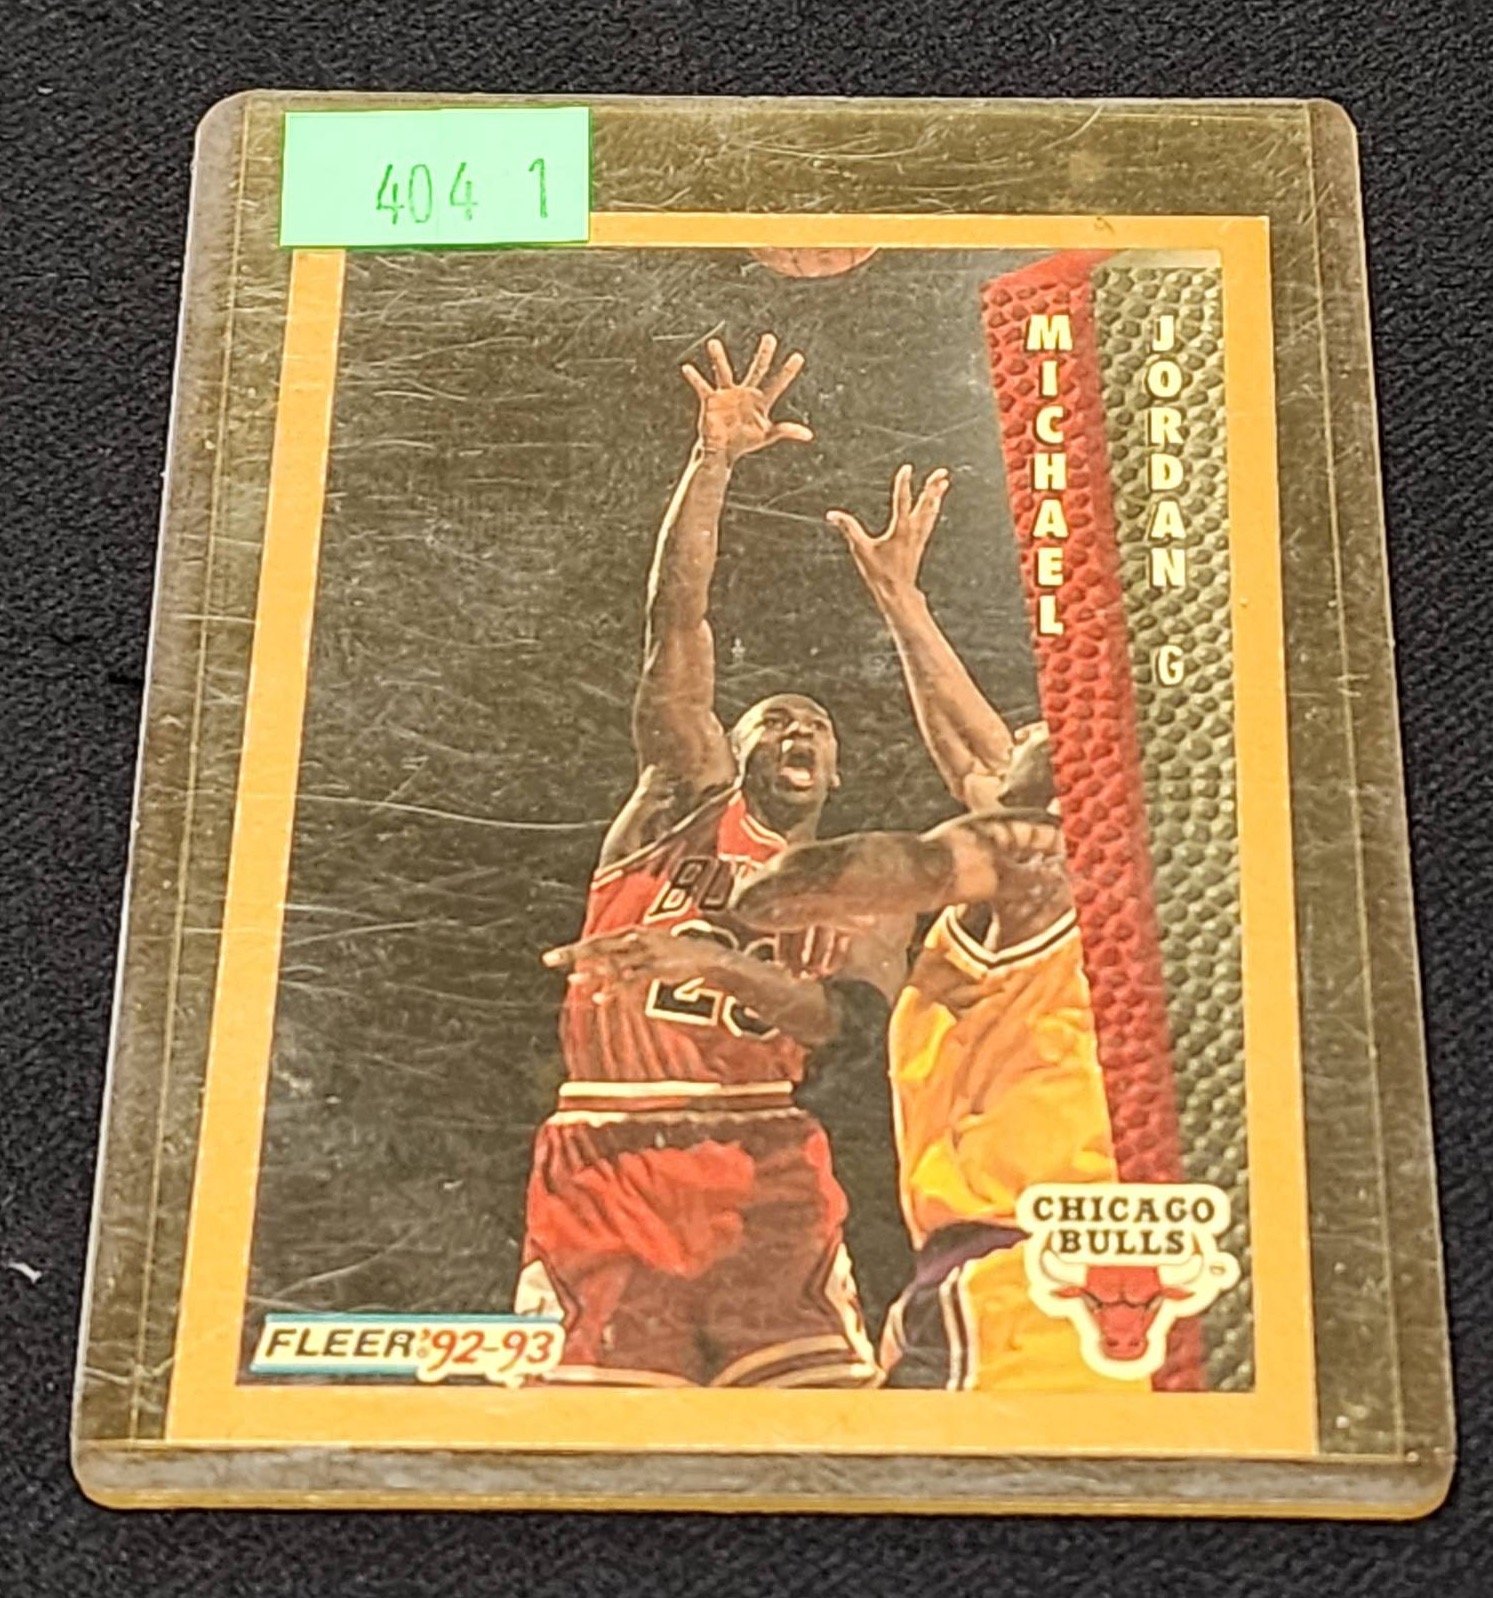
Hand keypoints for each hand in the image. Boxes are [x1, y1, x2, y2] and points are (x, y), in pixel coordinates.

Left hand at [542, 925, 722, 985]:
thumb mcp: (655, 951)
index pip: (599, 939)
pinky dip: (614, 989)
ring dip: (592, 972)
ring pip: (613, 962)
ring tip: (573, 980)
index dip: (576, 947)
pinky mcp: (659, 969)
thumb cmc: (682, 958)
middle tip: (548, 959)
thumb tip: (608, 976)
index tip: (554, 956)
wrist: (714, 960)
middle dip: (573, 952)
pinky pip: (631, 980)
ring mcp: (648, 954)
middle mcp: (639, 940)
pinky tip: (599, 999)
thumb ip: (631, 959)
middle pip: (599, 945)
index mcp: (636, 933)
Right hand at [681, 334, 812, 462]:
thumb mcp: (767, 435)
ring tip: (713, 343)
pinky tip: (687, 369)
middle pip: (758, 370)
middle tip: (770, 337)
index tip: (798, 356)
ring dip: (718, 358)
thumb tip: (809, 434)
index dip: (788, 372)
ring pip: (724, 372)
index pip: (777, 383)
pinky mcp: (711, 400)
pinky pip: (702, 386)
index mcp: (761, 401)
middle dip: (764, 354)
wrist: (722, 451)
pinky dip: (695, 378)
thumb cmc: (745, 441)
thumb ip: (786, 431)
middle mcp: (746, 393)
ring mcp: (728, 394)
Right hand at [826, 464, 949, 599]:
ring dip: (937, 496)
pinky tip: (935, 505)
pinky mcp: (920, 542)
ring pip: (932, 512)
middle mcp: (913, 531)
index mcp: (900, 530)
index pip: (902, 501)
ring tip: (943, 482)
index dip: (904, 483)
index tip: (907, 468)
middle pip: (926, 504)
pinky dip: (933, 509)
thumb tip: (832, 515)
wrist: (898, 592)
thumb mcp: (861, 550)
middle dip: (933, 487)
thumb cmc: (880, 573)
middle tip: (942, 472)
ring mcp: (919, 537)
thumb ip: (848, 529)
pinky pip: (930, 521)